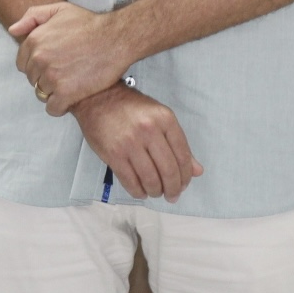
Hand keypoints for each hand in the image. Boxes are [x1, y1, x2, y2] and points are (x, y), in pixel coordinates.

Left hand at [9, 2, 133, 115]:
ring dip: (53, 92)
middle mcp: (39, 59)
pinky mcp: (66, 93)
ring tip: (69, 84)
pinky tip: (69, 99)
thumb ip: (32, 17)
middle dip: (45, 78)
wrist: (116, 38)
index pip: (22, 63)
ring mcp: (52, 77)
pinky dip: (60, 107)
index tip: (49, 65)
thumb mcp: (58, 10)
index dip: (36, 65)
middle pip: (33, 79)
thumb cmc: (91, 25)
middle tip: (63, 73)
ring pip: (42, 94)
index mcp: (35, 41)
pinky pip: (53, 108)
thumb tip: (13, 30)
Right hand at [72, 84, 202, 202]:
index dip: (186, 176)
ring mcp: (130, 142)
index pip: (183, 156)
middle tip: (172, 196)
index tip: (184, 184)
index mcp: (164, 119)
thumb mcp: (158, 117)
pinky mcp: (113, 153)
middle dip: (173, 189)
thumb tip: (197, 170)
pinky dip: (138, 191)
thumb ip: (178, 143)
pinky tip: (140, 191)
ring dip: (156, 191)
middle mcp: (149, 130)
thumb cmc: (129, 107)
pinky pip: (130, 181)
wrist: (95, 97)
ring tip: (155, 192)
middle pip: (168, 170)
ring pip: (151, 179)